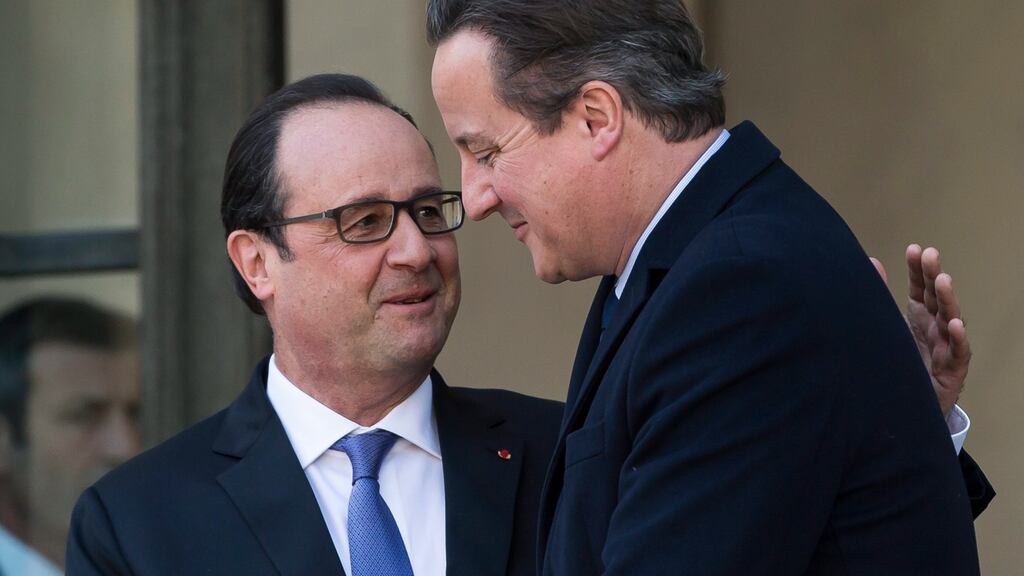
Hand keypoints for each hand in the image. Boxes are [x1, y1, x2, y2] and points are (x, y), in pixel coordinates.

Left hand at [870, 245, 971, 417]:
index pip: (920, 287)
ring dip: (948, 300)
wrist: (904, 406)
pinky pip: (957, 352)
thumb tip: (869, 262)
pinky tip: (954, 324)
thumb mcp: (888, 328)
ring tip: (943, 280)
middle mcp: (934, 328)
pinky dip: (957, 338)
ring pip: (949, 320)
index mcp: (919, 316)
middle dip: (933, 276)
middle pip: (936, 298)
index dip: (918, 269)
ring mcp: (945, 347)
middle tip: (930, 255)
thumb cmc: (900, 362)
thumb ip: (878, 296)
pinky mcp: (951, 370)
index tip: (915, 249)